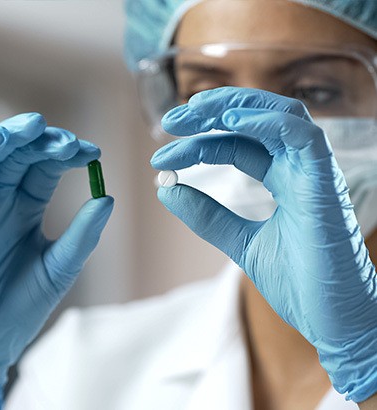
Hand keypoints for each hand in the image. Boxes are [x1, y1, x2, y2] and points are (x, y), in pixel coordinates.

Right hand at [0, 114, 113, 408]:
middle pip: (21, 155)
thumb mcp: (56, 269)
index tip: (92, 153)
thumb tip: (109, 200)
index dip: (67, 156)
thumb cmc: (16, 310)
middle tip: (68, 142)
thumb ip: (81, 236)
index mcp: (24, 208)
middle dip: (44, 143)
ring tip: (36, 127)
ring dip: (11, 139)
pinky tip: (1, 144)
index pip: (46, 168)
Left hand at [151, 87, 376, 402]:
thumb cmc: (298, 282)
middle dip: (212, 112)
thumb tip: (166, 189)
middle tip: (171, 120)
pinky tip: (230, 121)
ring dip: (236, 106)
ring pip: (281, 114)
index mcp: (282, 180)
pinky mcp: (327, 185)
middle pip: (256, 121)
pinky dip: (267, 122)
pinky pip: (303, 137)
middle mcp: (298, 170)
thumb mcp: (240, 242)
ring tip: (193, 112)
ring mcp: (314, 173)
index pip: (236, 146)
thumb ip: (207, 216)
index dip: (199, 145)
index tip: (162, 159)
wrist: (333, 321)